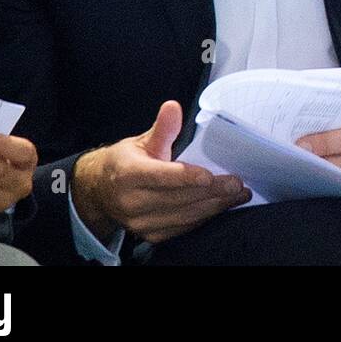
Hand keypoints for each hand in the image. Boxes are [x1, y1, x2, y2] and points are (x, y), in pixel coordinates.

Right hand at [71, 101, 249, 244]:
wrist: (102, 191)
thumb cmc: (126, 162)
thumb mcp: (142, 141)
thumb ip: (162, 129)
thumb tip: (173, 107)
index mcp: (128, 174)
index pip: (160, 177)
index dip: (185, 178)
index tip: (209, 176)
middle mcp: (132, 202)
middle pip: (178, 198)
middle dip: (211, 192)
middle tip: (237, 184)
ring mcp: (141, 222)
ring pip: (184, 216)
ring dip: (215, 206)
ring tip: (238, 195)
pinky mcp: (151, 235)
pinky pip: (183, 228)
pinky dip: (204, 217)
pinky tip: (221, 206)